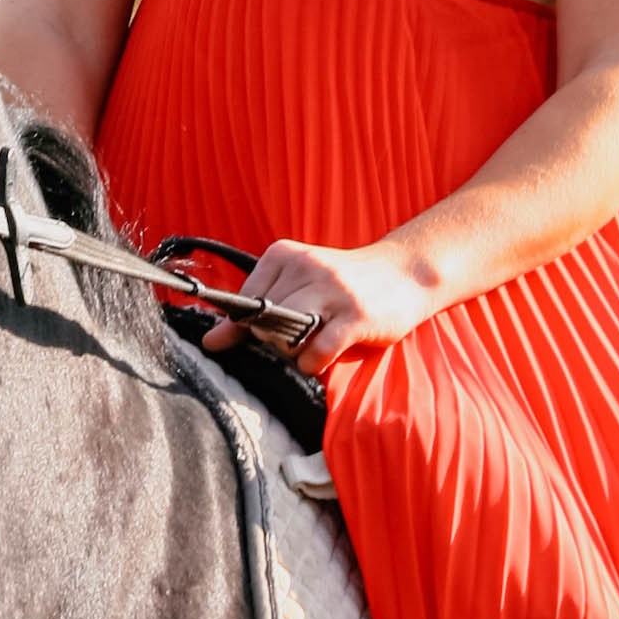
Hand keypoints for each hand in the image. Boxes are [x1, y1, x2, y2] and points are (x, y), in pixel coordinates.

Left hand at [201, 236, 434, 374]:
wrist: (407, 273)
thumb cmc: (344, 284)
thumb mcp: (299, 284)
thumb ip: (255, 309)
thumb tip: (211, 341)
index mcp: (286, 254)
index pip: (245, 301)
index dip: (250, 327)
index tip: (268, 331)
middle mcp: (307, 267)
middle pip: (264, 322)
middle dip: (273, 342)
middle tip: (296, 339)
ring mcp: (333, 291)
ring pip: (285, 337)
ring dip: (293, 353)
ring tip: (311, 345)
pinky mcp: (356, 316)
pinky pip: (316, 352)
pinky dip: (312, 364)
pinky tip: (323, 356)